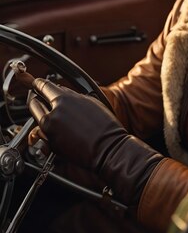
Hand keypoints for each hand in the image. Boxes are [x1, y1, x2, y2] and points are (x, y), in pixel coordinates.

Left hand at [28, 79, 162, 204]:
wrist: (108, 148)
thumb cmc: (104, 125)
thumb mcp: (90, 101)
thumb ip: (72, 96)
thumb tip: (61, 92)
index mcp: (63, 100)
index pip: (44, 87)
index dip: (39, 84)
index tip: (37, 83)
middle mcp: (53, 114)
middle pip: (34, 103)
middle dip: (36, 100)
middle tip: (39, 99)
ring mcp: (50, 130)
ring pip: (37, 119)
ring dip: (42, 115)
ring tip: (54, 116)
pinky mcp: (50, 144)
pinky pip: (43, 133)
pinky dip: (47, 130)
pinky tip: (61, 130)